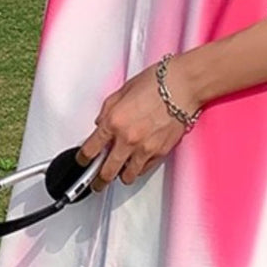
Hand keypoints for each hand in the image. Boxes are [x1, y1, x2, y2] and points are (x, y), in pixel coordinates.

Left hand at [75, 58, 201, 192]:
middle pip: (106, 171)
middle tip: (95, 183)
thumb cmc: (157, 83)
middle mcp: (127, 138)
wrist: (183, 85)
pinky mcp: (160, 152)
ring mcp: (144, 148)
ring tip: (118, 174)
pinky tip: (137, 164)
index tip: (82, 161)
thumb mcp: (123, 91)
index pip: (90, 149)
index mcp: (113, 121)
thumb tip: (101, 123)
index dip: (83, 159)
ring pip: (127, 176)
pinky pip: (144, 169)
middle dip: (98, 180)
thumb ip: (108, 110)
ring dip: (120, 176)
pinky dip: (139, 169)